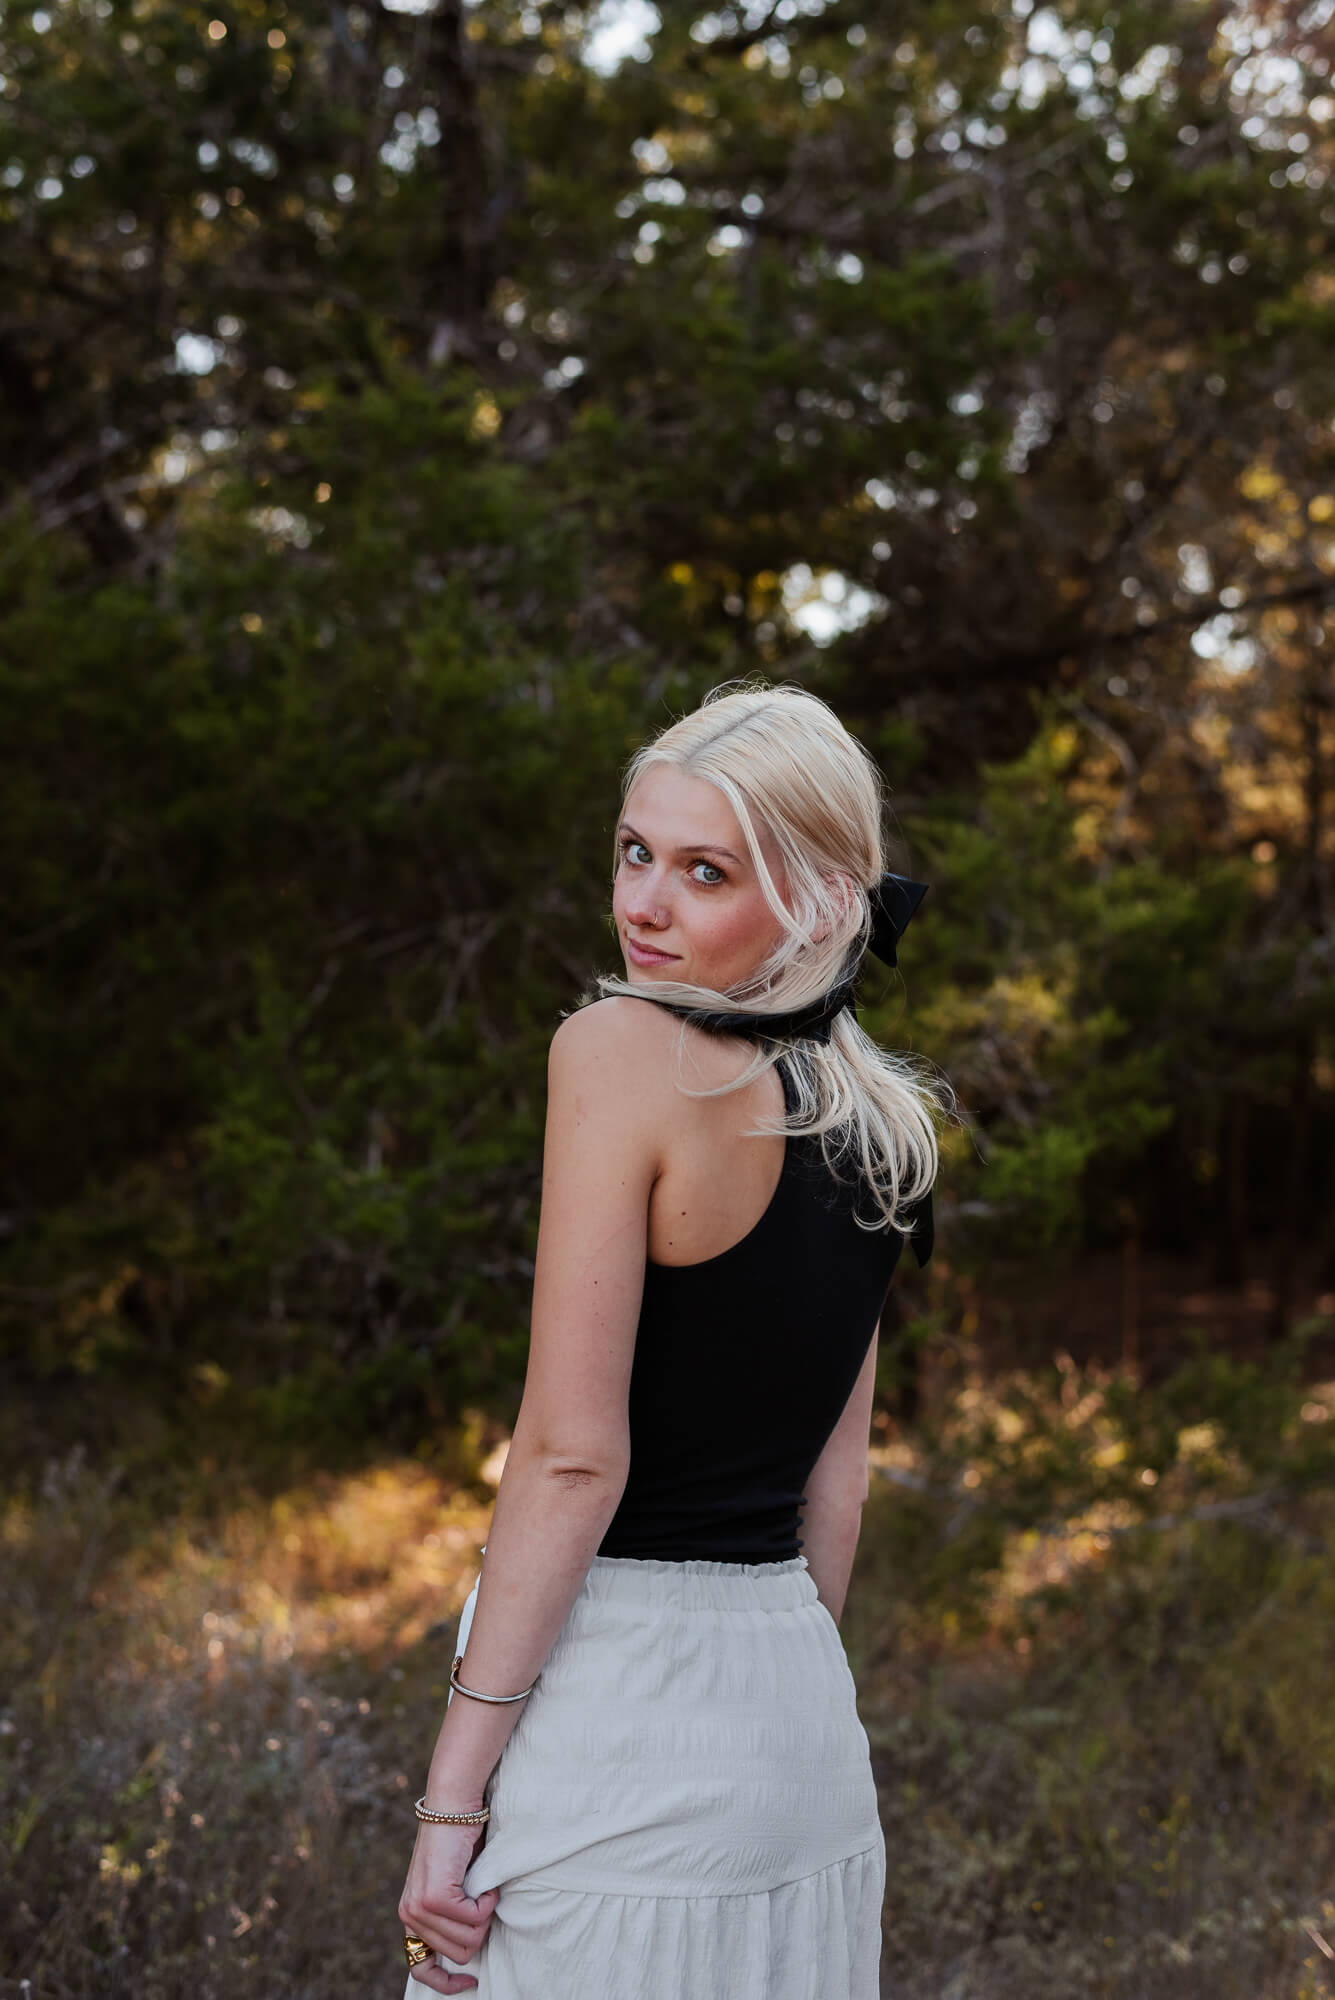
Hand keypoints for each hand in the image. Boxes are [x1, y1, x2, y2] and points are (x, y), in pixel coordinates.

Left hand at [398, 1819, 498, 1994]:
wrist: (454, 1805)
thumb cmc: (459, 1842)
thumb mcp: (450, 1887)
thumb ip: (450, 1917)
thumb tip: (468, 1950)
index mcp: (411, 1916)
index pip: (421, 1968)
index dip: (448, 1983)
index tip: (471, 1981)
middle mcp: (410, 1914)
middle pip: (460, 1955)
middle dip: (479, 1932)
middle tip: (481, 1901)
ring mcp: (420, 1907)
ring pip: (469, 1939)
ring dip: (485, 1915)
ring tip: (481, 1888)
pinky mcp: (435, 1896)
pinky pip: (475, 1918)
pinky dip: (488, 1902)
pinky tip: (484, 1883)